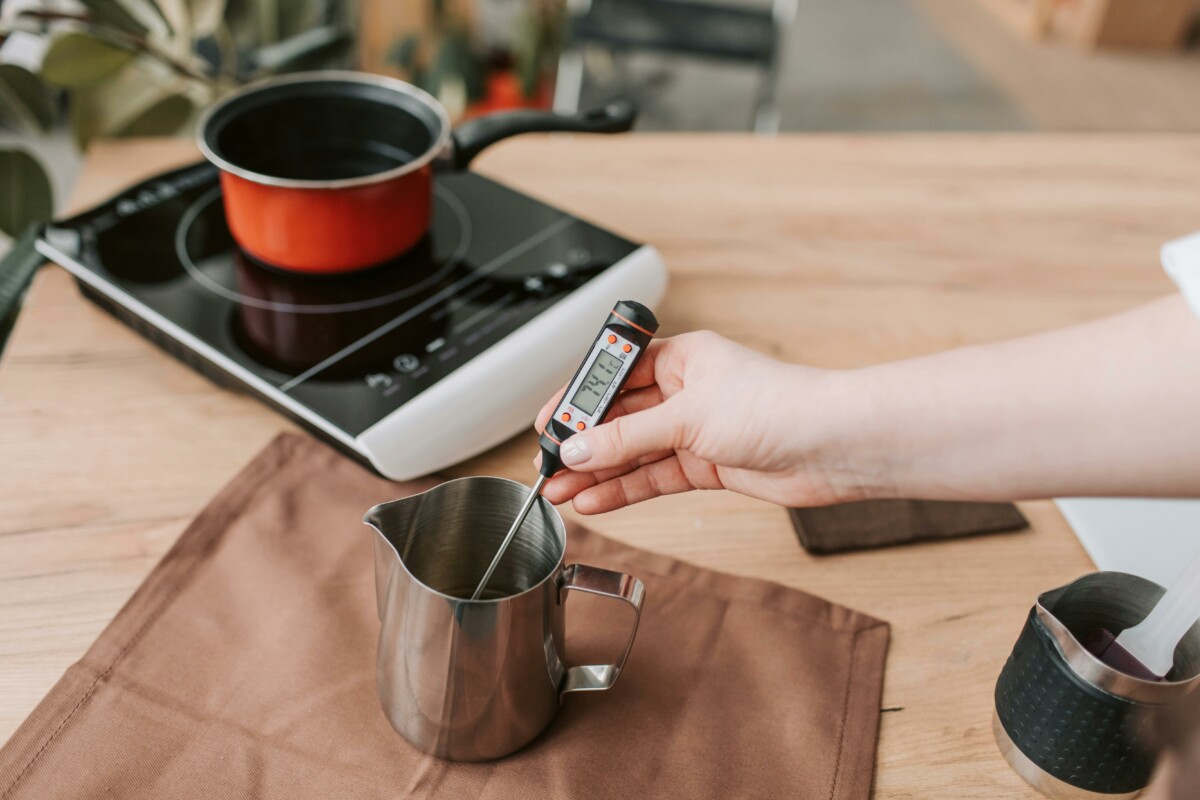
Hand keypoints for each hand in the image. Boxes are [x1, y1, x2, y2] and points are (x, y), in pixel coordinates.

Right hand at [533, 331, 876, 512]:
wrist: (833, 446)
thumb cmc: (777, 407)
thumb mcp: (688, 417)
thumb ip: (629, 437)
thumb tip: (579, 447)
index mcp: (683, 358)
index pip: (615, 376)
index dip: (579, 400)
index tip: (548, 424)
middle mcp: (687, 392)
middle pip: (621, 419)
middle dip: (583, 444)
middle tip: (547, 467)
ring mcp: (697, 431)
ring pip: (634, 453)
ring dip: (597, 473)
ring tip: (558, 492)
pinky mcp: (708, 466)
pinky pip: (654, 477)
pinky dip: (625, 490)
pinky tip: (594, 500)